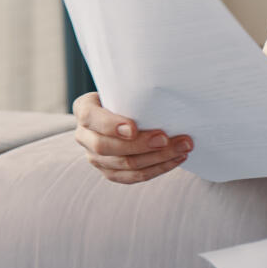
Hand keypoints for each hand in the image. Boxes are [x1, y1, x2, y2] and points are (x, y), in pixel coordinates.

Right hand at [72, 92, 191, 183]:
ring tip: (182, 147)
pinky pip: (133, 177)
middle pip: (106, 147)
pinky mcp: (110, 172)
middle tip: (166, 139)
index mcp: (84, 109)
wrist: (124, 114)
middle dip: (140, 145)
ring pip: (124, 164)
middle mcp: (84, 135)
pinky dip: (158, 168)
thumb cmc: (126, 99)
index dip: (111, 126)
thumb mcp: (124, 90)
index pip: (91, 118)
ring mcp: (95, 157)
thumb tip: (162, 96)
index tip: (133, 128)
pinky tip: (176, 159)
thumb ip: (133, 95)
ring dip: (157, 158)